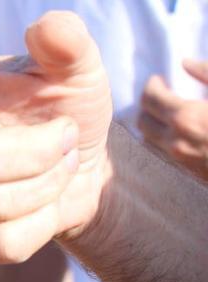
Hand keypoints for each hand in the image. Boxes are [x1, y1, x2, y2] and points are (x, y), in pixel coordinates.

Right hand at [0, 11, 111, 262]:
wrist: (80, 167)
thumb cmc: (65, 106)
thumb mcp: (75, 69)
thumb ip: (66, 46)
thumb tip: (50, 26)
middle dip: (34, 154)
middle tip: (64, 138)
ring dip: (45, 186)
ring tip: (55, 166)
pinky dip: (41, 225)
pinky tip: (42, 207)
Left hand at [138, 59, 207, 180]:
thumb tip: (186, 63)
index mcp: (186, 117)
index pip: (150, 98)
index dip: (152, 85)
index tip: (159, 79)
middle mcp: (175, 140)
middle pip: (142, 120)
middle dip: (147, 104)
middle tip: (160, 93)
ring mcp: (179, 159)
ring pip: (147, 138)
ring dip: (151, 122)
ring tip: (166, 110)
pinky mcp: (186, 170)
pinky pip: (160, 151)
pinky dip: (160, 137)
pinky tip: (176, 128)